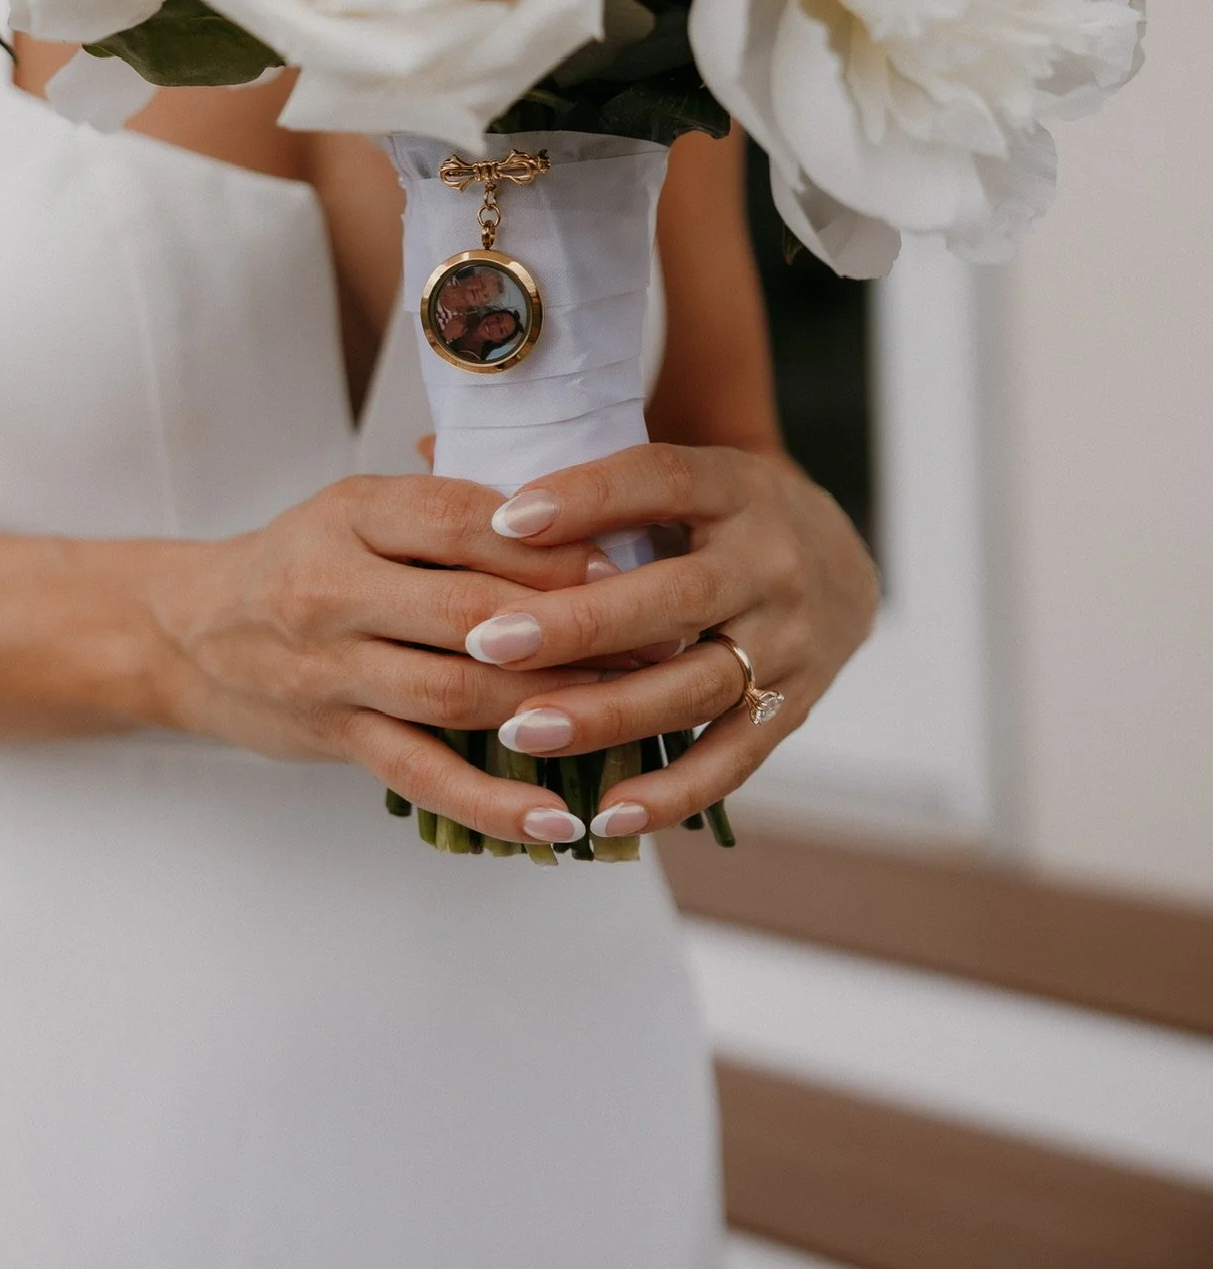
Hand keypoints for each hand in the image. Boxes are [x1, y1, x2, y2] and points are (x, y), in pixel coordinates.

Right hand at [139, 475, 615, 847]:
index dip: (550, 544)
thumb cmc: (300, 560)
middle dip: (575, 630)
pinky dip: (495, 803)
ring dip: (552, 708)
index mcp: (353, 511)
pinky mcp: (336, 736)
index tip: (626, 560)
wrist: (189, 631)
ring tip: (633, 717)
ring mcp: (333, 668)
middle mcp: (336, 586)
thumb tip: (581, 516)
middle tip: (659, 641)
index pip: (464, 520)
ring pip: (458, 693)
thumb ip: (448, 511)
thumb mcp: (359, 509)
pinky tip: (559, 822)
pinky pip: (424, 774)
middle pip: (473, 610)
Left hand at [455, 443, 878, 836]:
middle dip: (576, 625)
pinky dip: (671, 793)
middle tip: (486, 642)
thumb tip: (425, 454)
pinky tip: (606, 814)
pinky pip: (731, 760)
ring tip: (522, 730)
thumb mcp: (671, 473)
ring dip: (607, 713)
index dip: (584, 499)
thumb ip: (566, 469)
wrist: (843, 561)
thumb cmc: (717, 514)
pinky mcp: (794, 709)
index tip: (502, 519)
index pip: (659, 479)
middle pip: (671, 595)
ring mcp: (788, 640)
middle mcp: (770, 559)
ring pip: (694, 684)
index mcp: (735, 483)